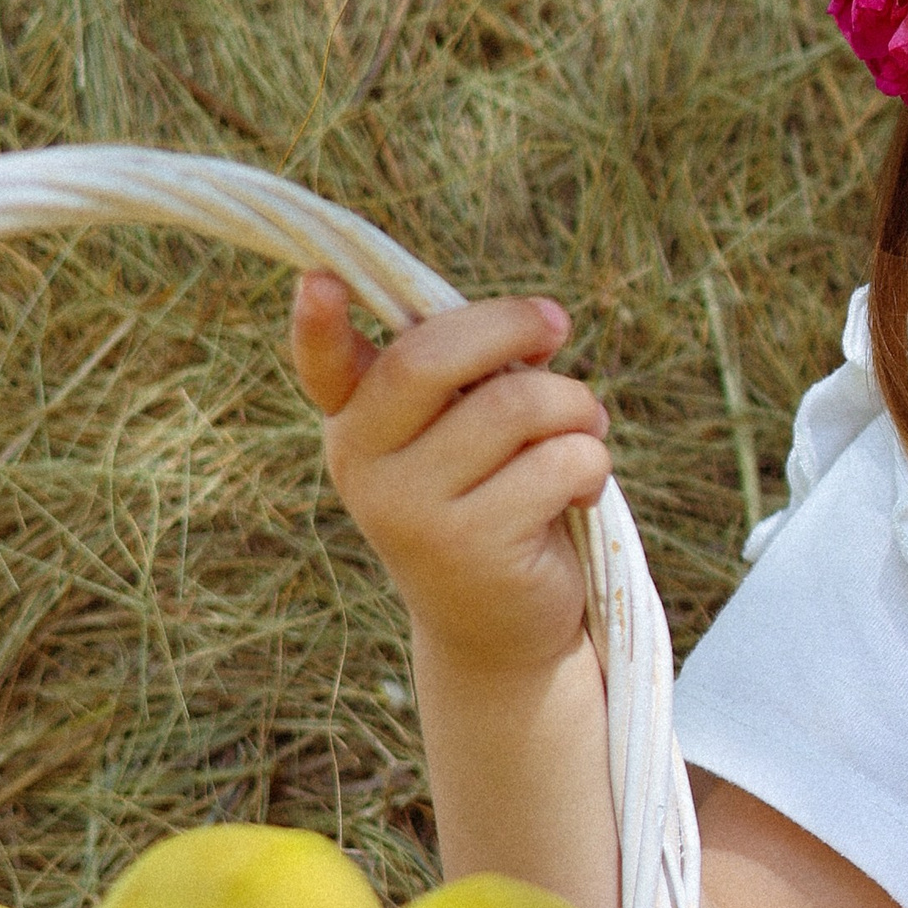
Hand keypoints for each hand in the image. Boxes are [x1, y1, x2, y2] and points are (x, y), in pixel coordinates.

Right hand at [290, 276, 611, 681]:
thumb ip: (478, 374)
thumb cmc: (491, 497)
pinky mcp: (472, 544)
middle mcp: (364, 464)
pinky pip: (559, 459)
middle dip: (508, 325)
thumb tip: (542, 326)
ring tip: (587, 428)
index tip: (319, 281)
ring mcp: (410, 510)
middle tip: (557, 325)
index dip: (316, 325)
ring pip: (516, 405)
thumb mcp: (468, 431)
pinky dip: (591, 461)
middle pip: (429, 360)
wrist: (497, 626)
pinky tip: (583, 490)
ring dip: (576, 405)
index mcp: (356, 421)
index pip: (325, 367)